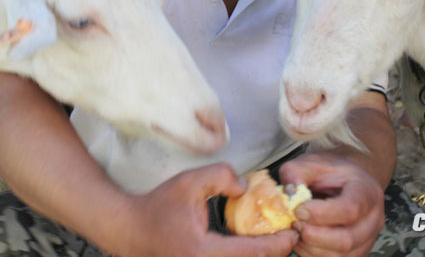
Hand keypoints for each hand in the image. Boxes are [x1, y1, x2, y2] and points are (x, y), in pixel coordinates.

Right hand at [117, 162, 298, 256]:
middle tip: (291, 235)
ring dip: (261, 256)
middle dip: (275, 252)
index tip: (294, 232)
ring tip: (276, 240)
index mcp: (203, 252)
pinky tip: (254, 246)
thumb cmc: (158, 206)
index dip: (278, 244)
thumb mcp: (189, 182)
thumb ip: (220, 176)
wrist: (131, 230)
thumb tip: (246, 188)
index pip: (252, 252)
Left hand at [279, 153, 384, 256]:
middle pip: (347, 239)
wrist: (345, 180)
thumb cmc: (329, 172)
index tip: (298, 209)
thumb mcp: (310, 162)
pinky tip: (302, 240)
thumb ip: (296, 173)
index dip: (321, 213)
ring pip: (341, 255)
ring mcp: (367, 239)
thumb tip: (288, 194)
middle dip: (314, 235)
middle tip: (294, 223)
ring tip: (296, 230)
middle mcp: (372, 219)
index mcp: (366, 191)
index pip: (350, 209)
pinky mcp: (356, 252)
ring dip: (311, 247)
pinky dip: (313, 254)